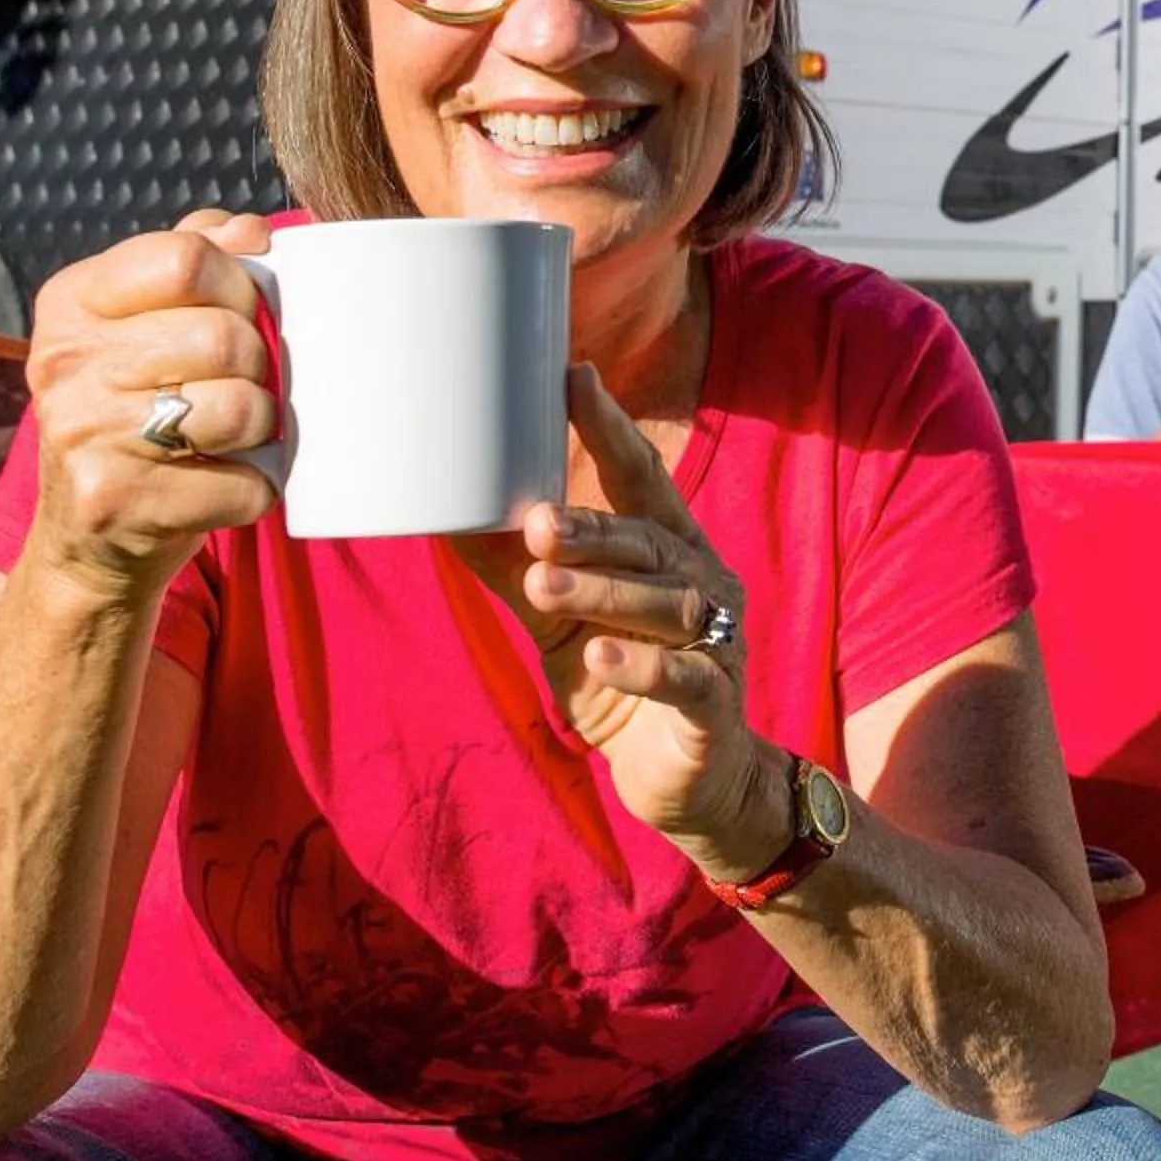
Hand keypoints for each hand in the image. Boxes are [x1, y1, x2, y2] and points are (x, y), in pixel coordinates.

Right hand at [21, 210, 278, 606]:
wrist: (88, 538)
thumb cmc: (140, 408)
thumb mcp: (145, 321)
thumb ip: (199, 258)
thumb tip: (254, 231)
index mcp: (72, 301)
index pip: (186, 259)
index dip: (240, 283)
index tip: (240, 311)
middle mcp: (63, 362)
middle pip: (225, 336)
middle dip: (259, 363)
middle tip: (240, 384)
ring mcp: (82, 434)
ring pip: (243, 408)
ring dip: (265, 426)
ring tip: (236, 433)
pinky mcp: (115, 502)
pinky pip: (245, 484)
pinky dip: (257, 488)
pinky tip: (223, 481)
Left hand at [453, 365, 773, 870]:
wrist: (692, 781)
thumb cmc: (625, 683)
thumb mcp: (563, 623)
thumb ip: (518, 570)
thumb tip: (443, 515)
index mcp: (671, 551)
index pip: (643, 479)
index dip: (609, 429)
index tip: (572, 378)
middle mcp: (703, 584)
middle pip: (650, 542)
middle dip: (594, 529)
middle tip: (536, 522)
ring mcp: (717, 642)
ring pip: (665, 603)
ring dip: (603, 591)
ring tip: (543, 584)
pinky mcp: (714, 704)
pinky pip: (684, 677)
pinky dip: (641, 666)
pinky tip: (597, 657)